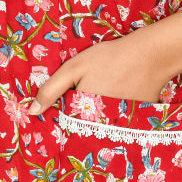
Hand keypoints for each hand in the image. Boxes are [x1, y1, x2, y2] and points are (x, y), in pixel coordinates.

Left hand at [27, 5, 181, 115]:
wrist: (150, 55)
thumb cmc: (109, 58)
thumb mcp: (74, 68)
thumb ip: (51, 90)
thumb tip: (31, 111)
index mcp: (82, 113)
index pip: (67, 123)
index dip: (66, 112)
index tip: (70, 101)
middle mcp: (100, 124)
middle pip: (86, 126)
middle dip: (84, 115)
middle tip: (95, 91)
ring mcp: (120, 124)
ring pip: (103, 126)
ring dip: (102, 116)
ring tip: (110, 92)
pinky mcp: (136, 121)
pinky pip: (122, 123)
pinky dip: (120, 114)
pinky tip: (124, 94)